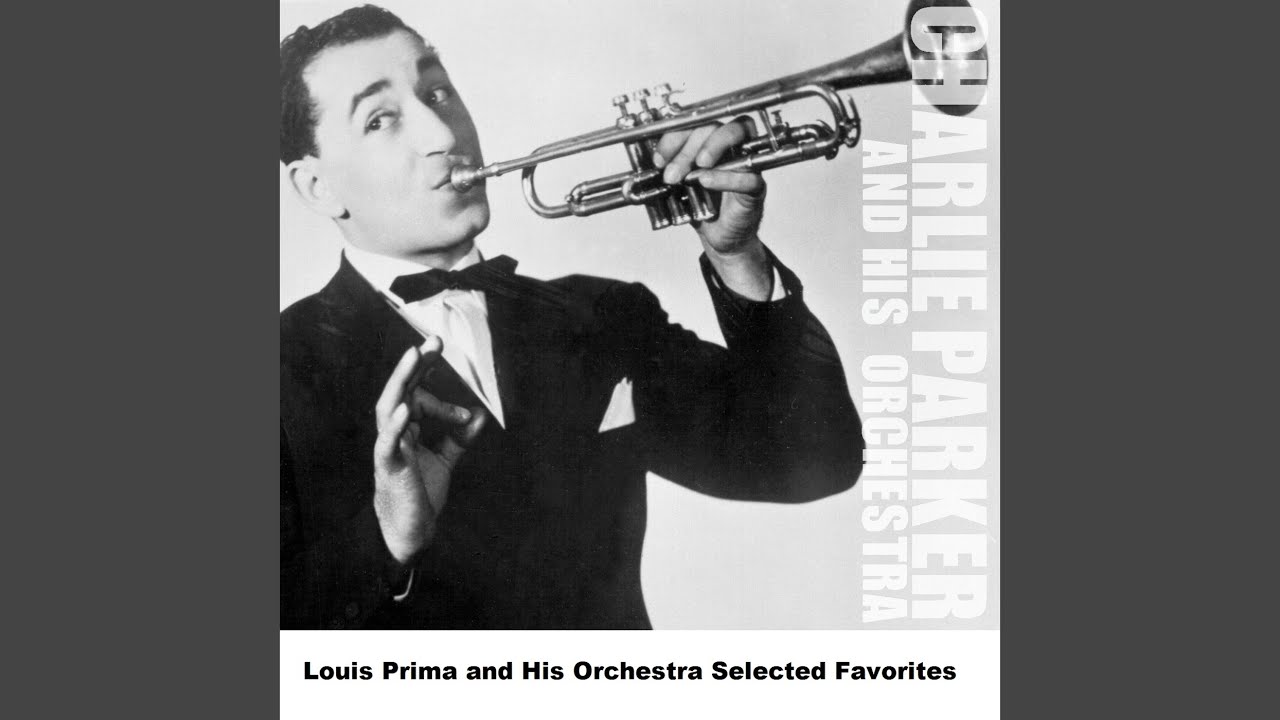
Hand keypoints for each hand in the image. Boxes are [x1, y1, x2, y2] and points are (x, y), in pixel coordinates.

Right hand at [372, 340, 486, 564]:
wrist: (410, 530)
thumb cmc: (420, 493)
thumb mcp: (445, 460)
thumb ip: (460, 438)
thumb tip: (481, 415)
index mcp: (407, 428)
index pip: (421, 398)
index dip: (445, 401)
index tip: (469, 416)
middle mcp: (395, 432)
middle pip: (401, 390)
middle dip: (416, 364)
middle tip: (435, 340)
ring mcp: (389, 447)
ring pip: (389, 406)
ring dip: (401, 380)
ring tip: (414, 356)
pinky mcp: (388, 466)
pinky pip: (388, 442)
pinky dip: (396, 424)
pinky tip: (405, 407)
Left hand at [654, 116, 765, 254]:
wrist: (717, 237)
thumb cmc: (701, 205)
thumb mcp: (677, 185)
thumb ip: (667, 170)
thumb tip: (652, 162)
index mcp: (710, 140)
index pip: (695, 123)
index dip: (674, 136)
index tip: (659, 159)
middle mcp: (731, 144)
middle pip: (714, 126)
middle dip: (688, 148)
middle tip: (672, 174)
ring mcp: (746, 161)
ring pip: (738, 132)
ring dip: (713, 145)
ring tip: (697, 166)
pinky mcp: (756, 187)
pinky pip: (748, 174)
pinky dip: (726, 176)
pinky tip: (706, 181)